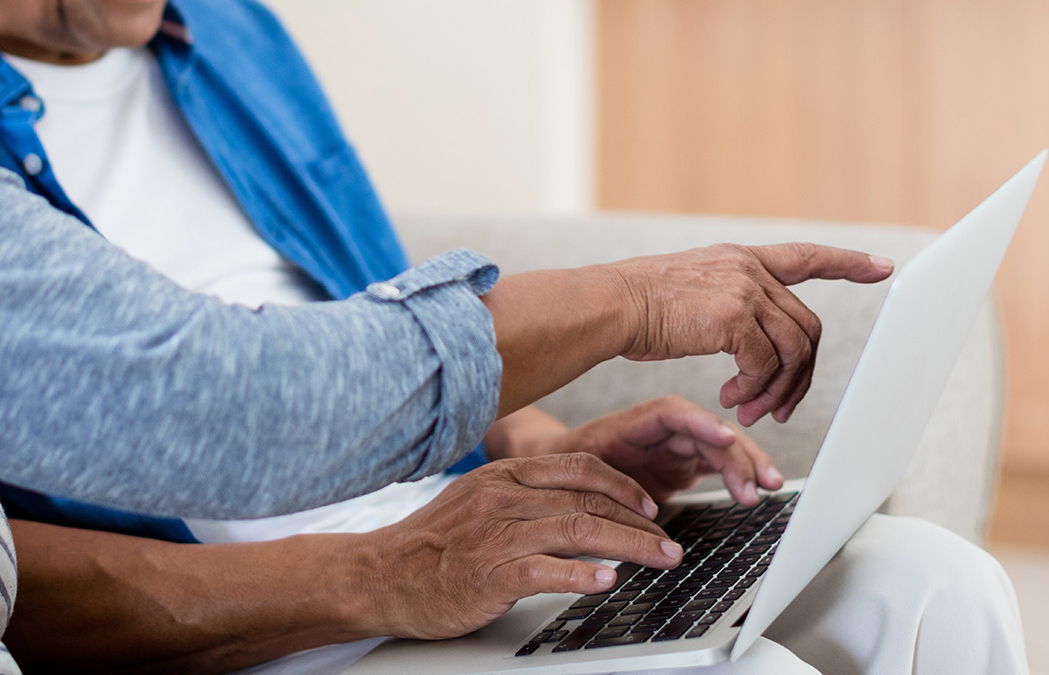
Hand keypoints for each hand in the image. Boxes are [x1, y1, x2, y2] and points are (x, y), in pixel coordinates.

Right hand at [356, 455, 683, 640]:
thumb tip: (580, 507)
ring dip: (628, 546)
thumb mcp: (477, 502)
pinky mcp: (487, 574)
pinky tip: (607, 581)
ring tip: (660, 560)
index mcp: (503, 475)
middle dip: (639, 522)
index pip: (579, 467)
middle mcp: (501, 498)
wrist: (378, 575)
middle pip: (587, 500)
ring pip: (577, 530)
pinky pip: (544, 570)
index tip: (651, 506)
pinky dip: (581, 575)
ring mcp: (494, 535)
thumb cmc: (430, 545)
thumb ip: (524, 497)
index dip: (623, 485)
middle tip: (670, 543)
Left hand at [541, 396, 780, 505]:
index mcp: (632, 424)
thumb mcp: (577, 474)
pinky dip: (739, 475)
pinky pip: (718, 465)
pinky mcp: (682, 467)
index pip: (673, 414)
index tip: (726, 438)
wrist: (557, 479)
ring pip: (719, 448)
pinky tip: (758, 488)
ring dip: (747, 464)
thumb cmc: (564, 471)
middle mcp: (659, 432)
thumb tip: (636, 512)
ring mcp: (674, 449)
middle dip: (737, 453)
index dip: (702, 423)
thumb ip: (604, 487)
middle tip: (758, 484)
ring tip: (770, 486)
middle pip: (706, 432)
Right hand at [608, 242, 891, 425]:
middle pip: (806, 327)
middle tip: (777, 409)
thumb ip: (727, 306)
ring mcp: (745, 289)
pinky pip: (766, 364)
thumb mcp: (689, 293)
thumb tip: (750, 347)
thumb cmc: (636, 309)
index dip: (847, 262)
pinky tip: (732, 400)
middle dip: (800, 375)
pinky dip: (756, 389)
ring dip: (777, 391)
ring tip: (749, 412)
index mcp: (740, 259)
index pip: (805, 255)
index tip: (882, 267)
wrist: (609, 306)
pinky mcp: (735, 315)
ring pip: (793, 350)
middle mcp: (748, 268)